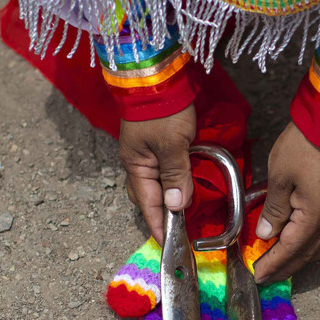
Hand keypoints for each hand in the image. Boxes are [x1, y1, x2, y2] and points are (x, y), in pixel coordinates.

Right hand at [119, 105, 195, 242]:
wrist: (156, 75)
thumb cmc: (163, 109)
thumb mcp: (173, 144)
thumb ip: (175, 175)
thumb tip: (175, 206)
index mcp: (135, 164)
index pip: (147, 204)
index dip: (158, 224)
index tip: (168, 244)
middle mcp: (136, 161)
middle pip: (148, 196)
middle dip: (161, 214)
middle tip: (179, 229)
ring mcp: (145, 151)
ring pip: (155, 183)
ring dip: (168, 198)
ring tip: (183, 213)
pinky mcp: (155, 141)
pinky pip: (162, 169)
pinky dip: (172, 181)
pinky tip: (183, 185)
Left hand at [253, 122, 319, 282]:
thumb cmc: (303, 146)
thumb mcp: (279, 177)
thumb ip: (273, 210)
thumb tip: (265, 234)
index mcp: (316, 216)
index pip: (291, 250)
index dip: (273, 264)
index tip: (257, 275)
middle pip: (307, 255)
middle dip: (285, 268)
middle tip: (265, 276)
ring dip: (302, 259)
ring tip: (282, 262)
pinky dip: (315, 246)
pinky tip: (303, 244)